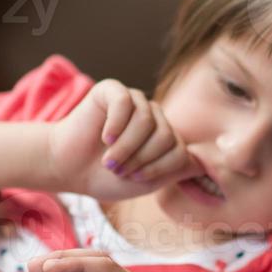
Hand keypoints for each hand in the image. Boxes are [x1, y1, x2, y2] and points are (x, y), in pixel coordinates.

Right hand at [46, 79, 191, 199]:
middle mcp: (153, 116)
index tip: (134, 179)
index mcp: (164, 136)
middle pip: (166, 136)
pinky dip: (115, 125)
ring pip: (147, 121)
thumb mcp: (147, 181)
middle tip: (117, 169)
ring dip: (126, 147)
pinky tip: (103, 137)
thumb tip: (203, 164)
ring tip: (109, 159)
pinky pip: (126, 103)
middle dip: (142, 159)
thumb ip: (175, 171)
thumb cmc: (105, 176)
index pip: (180, 152)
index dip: (157, 169)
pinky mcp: (113, 91)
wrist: (68, 168)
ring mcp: (134, 101)